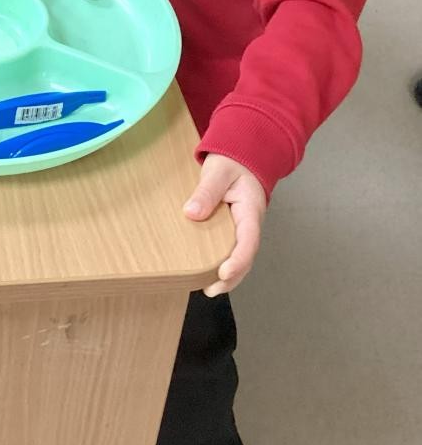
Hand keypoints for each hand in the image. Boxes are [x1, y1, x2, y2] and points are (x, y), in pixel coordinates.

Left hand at [184, 155, 266, 297]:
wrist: (241, 155)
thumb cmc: (232, 161)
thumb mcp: (218, 171)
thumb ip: (207, 191)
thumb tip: (192, 212)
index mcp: (251, 211)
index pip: (249, 241)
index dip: (238, 260)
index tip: (223, 273)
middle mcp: (250, 224)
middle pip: (246, 257)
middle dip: (232, 277)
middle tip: (211, 290)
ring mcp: (243, 228)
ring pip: (240, 257)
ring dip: (228, 275)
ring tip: (209, 289)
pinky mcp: (233, 228)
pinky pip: (231, 249)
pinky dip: (223, 263)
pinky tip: (207, 272)